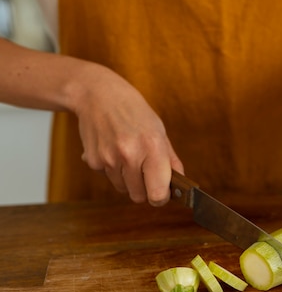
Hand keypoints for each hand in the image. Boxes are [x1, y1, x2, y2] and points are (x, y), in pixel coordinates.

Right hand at [74, 66, 183, 205]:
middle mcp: (129, 155)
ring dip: (128, 179)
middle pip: (139, 197)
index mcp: (152, 147)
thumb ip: (170, 160)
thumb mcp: (159, 131)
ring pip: (123, 189)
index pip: (158, 194)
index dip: (161, 198)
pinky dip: (112, 170)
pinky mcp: (93, 161)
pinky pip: (108, 178)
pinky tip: (113, 149)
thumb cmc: (133, 111)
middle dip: (144, 189)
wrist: (97, 94)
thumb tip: (179, 184)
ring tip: (128, 155)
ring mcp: (109, 159)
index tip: (162, 193)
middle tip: (145, 172)